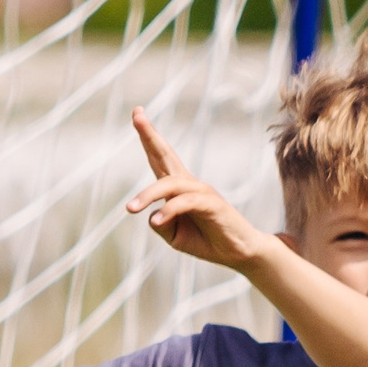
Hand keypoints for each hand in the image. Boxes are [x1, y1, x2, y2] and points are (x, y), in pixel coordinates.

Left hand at [124, 108, 276, 269]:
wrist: (237, 253)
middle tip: (137, 115)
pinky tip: (157, 219)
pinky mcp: (212, 203)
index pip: (160, 158)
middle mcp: (189, 183)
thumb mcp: (174, 235)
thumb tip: (152, 215)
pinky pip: (186, 201)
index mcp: (178, 188)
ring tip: (130, 208)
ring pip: (170, 184)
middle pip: (166, 155)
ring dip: (148, 195)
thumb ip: (159, 223)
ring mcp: (202, 191)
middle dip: (150, 135)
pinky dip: (169, 210)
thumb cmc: (206, 241)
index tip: (137, 114)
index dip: (148, 138)